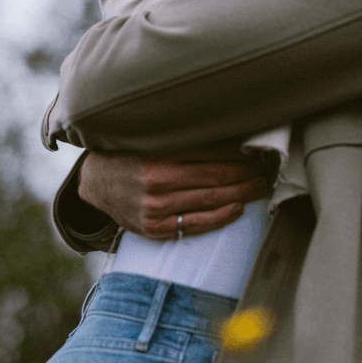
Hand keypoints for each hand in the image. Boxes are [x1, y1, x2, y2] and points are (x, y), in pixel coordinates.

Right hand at [77, 143, 272, 240]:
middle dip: (247, 172)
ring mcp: (156, 206)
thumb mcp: (148, 139)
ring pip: (211, 199)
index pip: (210, 151)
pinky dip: (221, 216)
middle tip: (267, 168)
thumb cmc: (127, 157)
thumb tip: (228, 135)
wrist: (95, 183)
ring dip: (242, 192)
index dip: (239, 152)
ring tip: (260, 185)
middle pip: (216, 176)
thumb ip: (181, 138)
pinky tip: (238, 207)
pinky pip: (195, 224)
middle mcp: (157, 180)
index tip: (257, 151)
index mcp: (157, 152)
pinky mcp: (155, 227)